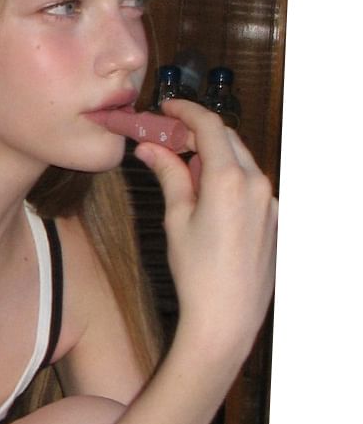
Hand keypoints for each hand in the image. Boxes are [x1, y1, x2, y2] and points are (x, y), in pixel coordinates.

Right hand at [133, 99, 277, 360]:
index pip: (209, 126)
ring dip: (214, 157)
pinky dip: (228, 178)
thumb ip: (169, 177)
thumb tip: (151, 150)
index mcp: (228, 179)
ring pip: (241, 161)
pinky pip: (250, 184)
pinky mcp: (272, 218)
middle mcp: (256, 183)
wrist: (226, 315)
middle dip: (199, 134)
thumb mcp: (176, 220)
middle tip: (170, 140)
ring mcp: (269, 200)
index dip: (186, 111)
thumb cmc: (197, 273)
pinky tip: (207, 198)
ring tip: (185, 172)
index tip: (167, 108)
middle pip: (228, 140)